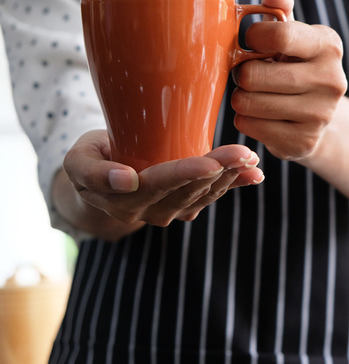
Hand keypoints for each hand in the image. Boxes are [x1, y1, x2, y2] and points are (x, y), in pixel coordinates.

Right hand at [60, 130, 263, 237]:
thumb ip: (93, 172)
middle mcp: (149, 210)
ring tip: (250, 158)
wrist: (99, 178)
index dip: (185, 174)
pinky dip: (235, 184)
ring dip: (231, 177)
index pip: (158, 184)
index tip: (209, 163)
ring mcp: (169, 211)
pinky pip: (211, 196)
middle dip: (219, 170)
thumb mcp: (78, 161)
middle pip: (189, 190)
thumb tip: (126, 181)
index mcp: (124, 198)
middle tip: (244, 153)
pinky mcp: (184, 206)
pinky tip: (254, 175)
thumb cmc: (90, 159)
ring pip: (205, 195)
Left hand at [231, 0, 347, 159]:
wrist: (321, 114)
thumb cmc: (296, 64)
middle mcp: (332, 80)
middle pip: (254, 74)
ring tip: (255, 94)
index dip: (252, 38)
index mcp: (328, 45)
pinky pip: (249, 126)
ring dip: (241, 98)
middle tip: (249, 74)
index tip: (252, 43)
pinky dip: (245, 120)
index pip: (278, 35)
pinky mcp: (304, 142)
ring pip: (248, 103)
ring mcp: (320, 115)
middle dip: (242, 73)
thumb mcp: (293, 33)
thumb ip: (280, 7)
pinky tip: (260, 115)